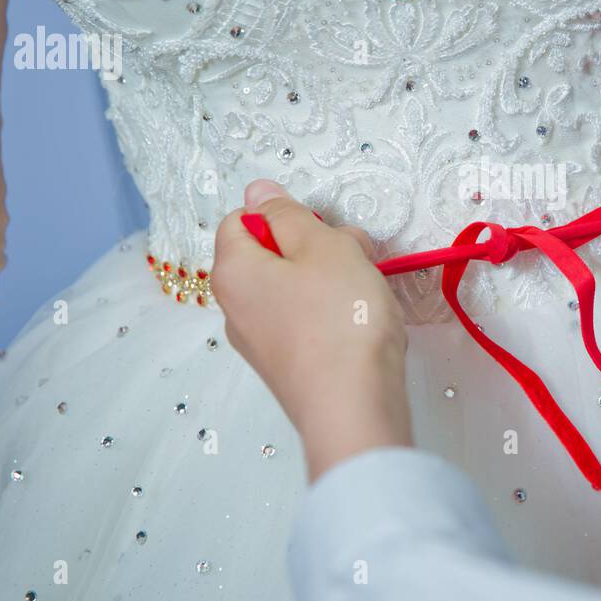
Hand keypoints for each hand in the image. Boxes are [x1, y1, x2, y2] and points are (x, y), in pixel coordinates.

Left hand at [211, 180, 410, 480]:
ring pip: (293, 288)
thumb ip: (288, 214)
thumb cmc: (340, 318)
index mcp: (232, 271)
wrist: (354, 408)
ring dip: (331, 280)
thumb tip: (256, 192)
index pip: (241, 219)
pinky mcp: (287, 368)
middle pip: (270, 254)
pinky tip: (362, 324)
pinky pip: (304, 322)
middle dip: (316, 247)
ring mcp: (259, 342)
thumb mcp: (322, 245)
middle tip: (355, 258)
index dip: (286, 215)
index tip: (325, 230)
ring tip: (367, 292)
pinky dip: (331, 314)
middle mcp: (234, 307)